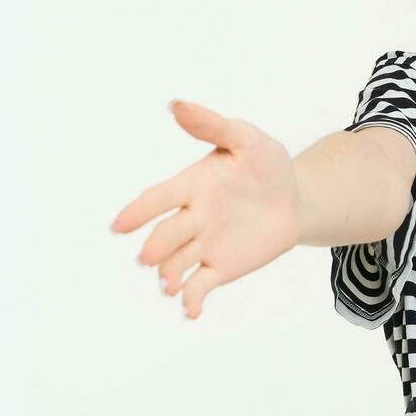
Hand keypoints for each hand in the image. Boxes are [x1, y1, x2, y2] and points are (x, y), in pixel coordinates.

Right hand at [108, 99, 299, 320]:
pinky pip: (199, 286)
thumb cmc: (266, 164)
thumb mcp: (246, 139)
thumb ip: (212, 125)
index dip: (138, 211)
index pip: (158, 198)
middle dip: (156, 247)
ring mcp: (203, 245)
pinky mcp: (220, 267)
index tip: (120, 225)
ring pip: (177, 264)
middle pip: (166, 235)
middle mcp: (191, 218)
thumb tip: (175, 104)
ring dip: (169, 276)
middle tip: (149, 259)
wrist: (295, 199)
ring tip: (170, 286)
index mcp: (192, 185)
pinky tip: (191, 311)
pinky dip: (191, 300)